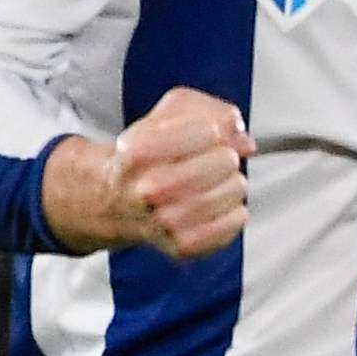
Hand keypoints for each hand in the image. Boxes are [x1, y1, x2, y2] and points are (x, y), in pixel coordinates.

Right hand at [49, 85, 250, 257]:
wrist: (116, 200)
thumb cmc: (147, 156)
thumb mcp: (166, 115)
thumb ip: (210, 110)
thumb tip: (240, 134)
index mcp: (138, 152)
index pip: (210, 131)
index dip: (215, 129)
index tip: (206, 133)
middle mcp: (148, 189)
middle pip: (226, 160)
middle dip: (225, 155)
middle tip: (208, 161)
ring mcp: (166, 221)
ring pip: (237, 189)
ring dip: (232, 182)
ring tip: (209, 183)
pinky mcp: (184, 244)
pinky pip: (237, 219)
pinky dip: (235, 209)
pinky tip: (215, 205)